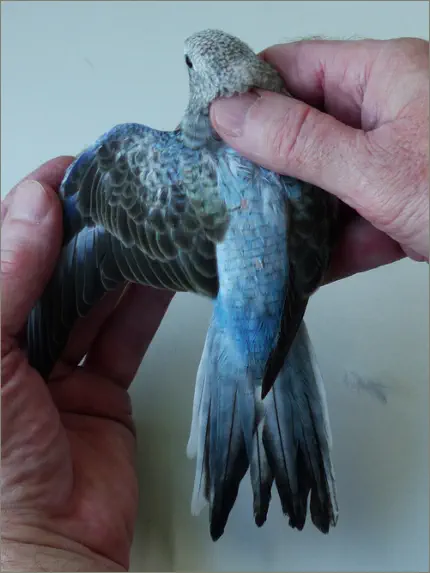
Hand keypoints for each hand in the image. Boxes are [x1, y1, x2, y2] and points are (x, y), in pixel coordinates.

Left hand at [1, 158, 172, 570]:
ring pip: (91, 300)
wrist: (45, 553)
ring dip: (118, 265)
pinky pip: (122, 337)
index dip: (30, 207)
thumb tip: (34, 204)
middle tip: (117, 193)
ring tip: (145, 225)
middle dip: (82, 232)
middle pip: (50, 272)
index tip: (68, 171)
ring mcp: (56, 370)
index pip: (3, 253)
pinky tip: (162, 276)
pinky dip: (143, 306)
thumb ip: (7, 279)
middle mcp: (11, 347)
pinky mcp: (99, 392)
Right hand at [211, 37, 428, 280]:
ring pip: (322, 181)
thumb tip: (230, 114)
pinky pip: (350, 219)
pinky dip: (328, 246)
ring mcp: (390, 164)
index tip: (208, 128)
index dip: (246, 91)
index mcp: (382, 77)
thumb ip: (300, 142)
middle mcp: (384, 114)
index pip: (294, 66)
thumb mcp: (376, 168)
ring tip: (253, 236)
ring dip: (294, 214)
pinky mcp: (398, 206)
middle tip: (223, 193)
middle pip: (302, 128)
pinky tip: (302, 269)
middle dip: (264, 166)